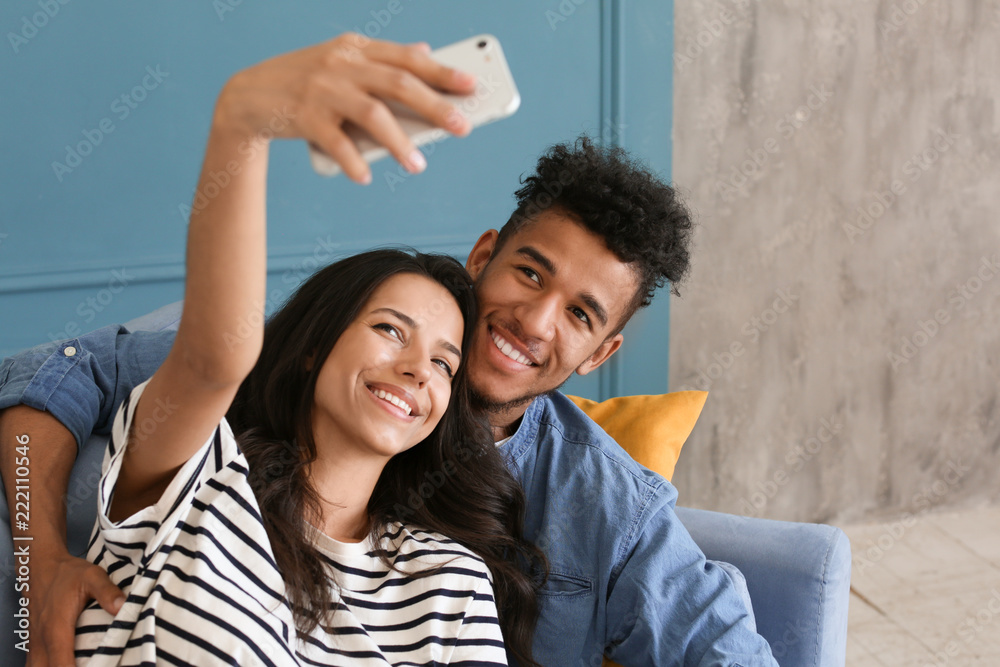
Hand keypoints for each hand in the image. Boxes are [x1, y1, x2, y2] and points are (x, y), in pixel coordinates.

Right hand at [25, 550, 123, 666]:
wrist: (42, 566)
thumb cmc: (68, 573)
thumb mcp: (91, 575)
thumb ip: (107, 592)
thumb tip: (122, 607)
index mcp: (56, 629)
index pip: (63, 664)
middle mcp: (42, 641)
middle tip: (97, 665)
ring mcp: (36, 644)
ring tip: (88, 664)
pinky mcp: (36, 643)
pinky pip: (38, 664)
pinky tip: (70, 664)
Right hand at [212, 33, 477, 182]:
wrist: (248, 95)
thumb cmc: (305, 82)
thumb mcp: (341, 60)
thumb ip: (381, 59)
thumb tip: (425, 51)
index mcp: (356, 48)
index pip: (407, 58)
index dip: (442, 71)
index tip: (472, 85)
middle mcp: (341, 65)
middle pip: (398, 85)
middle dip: (435, 107)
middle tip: (464, 127)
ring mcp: (322, 90)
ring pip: (372, 115)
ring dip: (399, 143)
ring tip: (418, 165)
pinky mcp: (304, 118)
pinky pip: (337, 143)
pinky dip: (354, 162)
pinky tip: (366, 177)